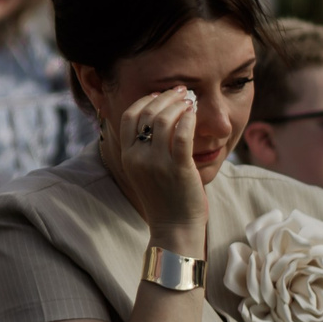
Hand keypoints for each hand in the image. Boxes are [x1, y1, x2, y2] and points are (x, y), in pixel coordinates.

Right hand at [98, 86, 207, 246]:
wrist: (174, 229)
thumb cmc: (164, 200)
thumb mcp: (144, 172)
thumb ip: (144, 149)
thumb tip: (155, 121)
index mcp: (128, 157)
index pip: (129, 116)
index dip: (145, 100)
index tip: (160, 94)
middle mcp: (138, 158)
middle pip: (147, 113)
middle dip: (166, 96)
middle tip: (182, 91)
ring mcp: (157, 164)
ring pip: (164, 119)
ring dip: (179, 104)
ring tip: (190, 101)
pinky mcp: (178, 169)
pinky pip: (182, 134)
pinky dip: (189, 119)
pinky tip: (195, 114)